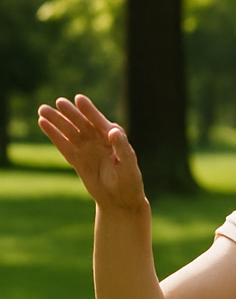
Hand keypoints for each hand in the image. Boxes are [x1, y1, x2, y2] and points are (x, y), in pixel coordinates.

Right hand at [36, 94, 147, 210]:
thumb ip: (122, 147)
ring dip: (57, 121)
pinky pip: (63, 145)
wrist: (120, 199)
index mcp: (113, 138)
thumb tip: (113, 131)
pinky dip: (53, 134)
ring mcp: (86, 149)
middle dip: (71, 113)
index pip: (99, 121)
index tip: (79, 99)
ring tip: (42, 109)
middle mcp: (98, 140)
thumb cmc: (129, 181)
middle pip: (82, 124)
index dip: (90, 110)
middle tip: (59, 102)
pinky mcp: (76, 159)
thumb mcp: (129, 165)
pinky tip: (43, 123)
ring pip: (69, 132)